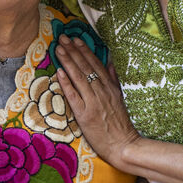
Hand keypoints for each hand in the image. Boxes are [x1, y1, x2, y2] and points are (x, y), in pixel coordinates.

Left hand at [52, 35, 139, 167]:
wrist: (123, 145)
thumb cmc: (120, 124)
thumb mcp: (120, 97)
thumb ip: (114, 79)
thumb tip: (109, 62)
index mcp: (110, 87)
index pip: (95, 64)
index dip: (84, 51)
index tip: (75, 39)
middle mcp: (101, 91)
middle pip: (85, 67)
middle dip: (73, 51)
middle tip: (62, 38)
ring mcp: (93, 102)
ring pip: (78, 77)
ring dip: (67, 62)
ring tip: (58, 49)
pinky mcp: (85, 114)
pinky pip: (74, 96)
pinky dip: (66, 83)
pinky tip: (59, 72)